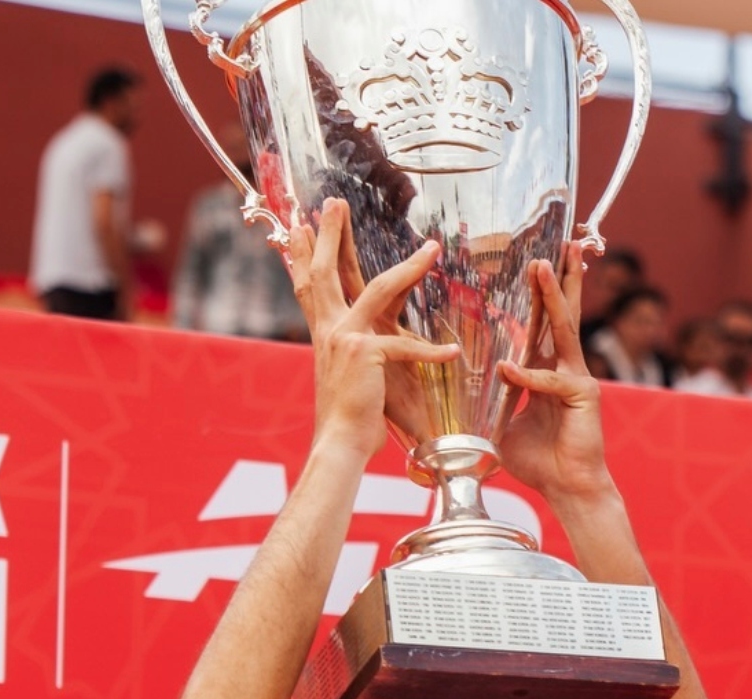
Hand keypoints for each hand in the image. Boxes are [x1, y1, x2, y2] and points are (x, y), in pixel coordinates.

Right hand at [289, 200, 453, 455]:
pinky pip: (407, 347)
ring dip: (409, 266)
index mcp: (325, 333)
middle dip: (328, 234)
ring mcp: (346, 339)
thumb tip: (361, 345)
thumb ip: (354, 352)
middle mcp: (330, 330)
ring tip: (431, 247)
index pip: (311, 285)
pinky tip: (453, 353)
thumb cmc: (350, 416)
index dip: (303, 254)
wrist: (340, 444)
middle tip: (332, 201)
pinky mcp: (367, 355)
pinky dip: (432, 353)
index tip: (297, 225)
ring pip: (378, 289)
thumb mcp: (346, 374)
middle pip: (326, 271)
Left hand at [496, 245, 614, 507]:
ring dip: (553, 297)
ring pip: (563, 329)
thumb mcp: (503, 423)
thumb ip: (490, 401)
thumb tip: (458, 391)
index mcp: (547, 369)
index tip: (531, 263)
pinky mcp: (583, 397)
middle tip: (555, 241)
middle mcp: (566, 366)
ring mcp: (578, 378)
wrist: (568, 488)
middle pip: (560, 313)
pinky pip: (550, 380)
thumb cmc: (539, 460)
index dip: (536, 294)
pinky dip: (528, 375)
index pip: (540, 323)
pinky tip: (508, 368)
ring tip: (545, 266)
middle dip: (556, 277)